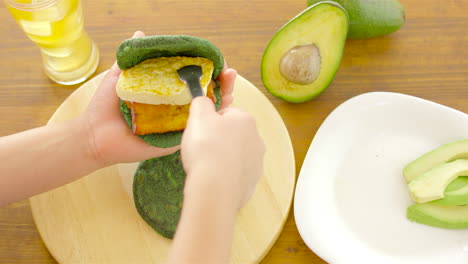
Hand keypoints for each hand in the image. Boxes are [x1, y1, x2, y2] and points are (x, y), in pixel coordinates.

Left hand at [82, 31, 236, 166]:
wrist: (94, 134)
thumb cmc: (105, 106)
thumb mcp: (119, 76)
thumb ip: (133, 58)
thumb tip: (141, 32)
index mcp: (164, 93)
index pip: (191, 79)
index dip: (207, 69)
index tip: (217, 60)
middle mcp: (174, 108)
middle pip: (205, 95)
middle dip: (221, 83)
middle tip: (229, 73)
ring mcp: (175, 125)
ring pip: (205, 113)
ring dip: (222, 99)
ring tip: (230, 86)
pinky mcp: (174, 141)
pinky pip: (195, 132)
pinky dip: (211, 123)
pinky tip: (221, 110)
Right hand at [181, 96, 264, 209]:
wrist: (215, 190)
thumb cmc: (207, 149)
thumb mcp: (198, 117)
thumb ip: (201, 103)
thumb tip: (203, 101)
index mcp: (246, 119)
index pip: (226, 113)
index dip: (210, 121)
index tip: (200, 131)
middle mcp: (256, 139)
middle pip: (232, 134)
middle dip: (218, 139)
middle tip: (201, 148)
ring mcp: (257, 162)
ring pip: (235, 154)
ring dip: (222, 157)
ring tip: (206, 166)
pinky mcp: (252, 181)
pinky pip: (236, 173)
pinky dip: (226, 175)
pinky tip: (214, 179)